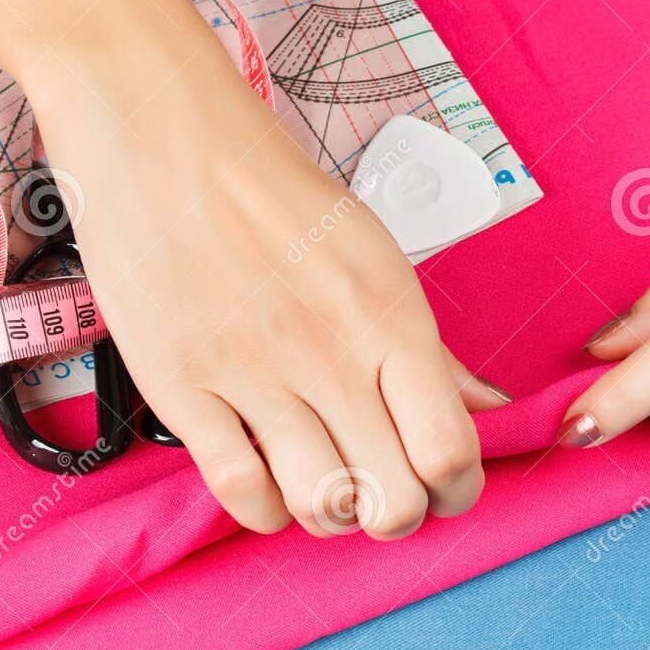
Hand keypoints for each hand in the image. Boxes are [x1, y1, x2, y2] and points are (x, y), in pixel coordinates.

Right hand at [32, 23, 505, 538]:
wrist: (162, 133)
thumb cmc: (275, 191)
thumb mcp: (375, 255)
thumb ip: (430, 347)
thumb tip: (488, 407)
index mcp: (390, 317)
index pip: (449, 450)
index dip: (458, 490)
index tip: (445, 487)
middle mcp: (328, 354)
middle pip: (393, 502)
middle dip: (398, 515)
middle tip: (384, 493)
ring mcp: (252, 375)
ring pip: (321, 509)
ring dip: (333, 515)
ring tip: (327, 485)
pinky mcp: (180, 388)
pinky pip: (239, 495)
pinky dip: (265, 510)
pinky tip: (270, 483)